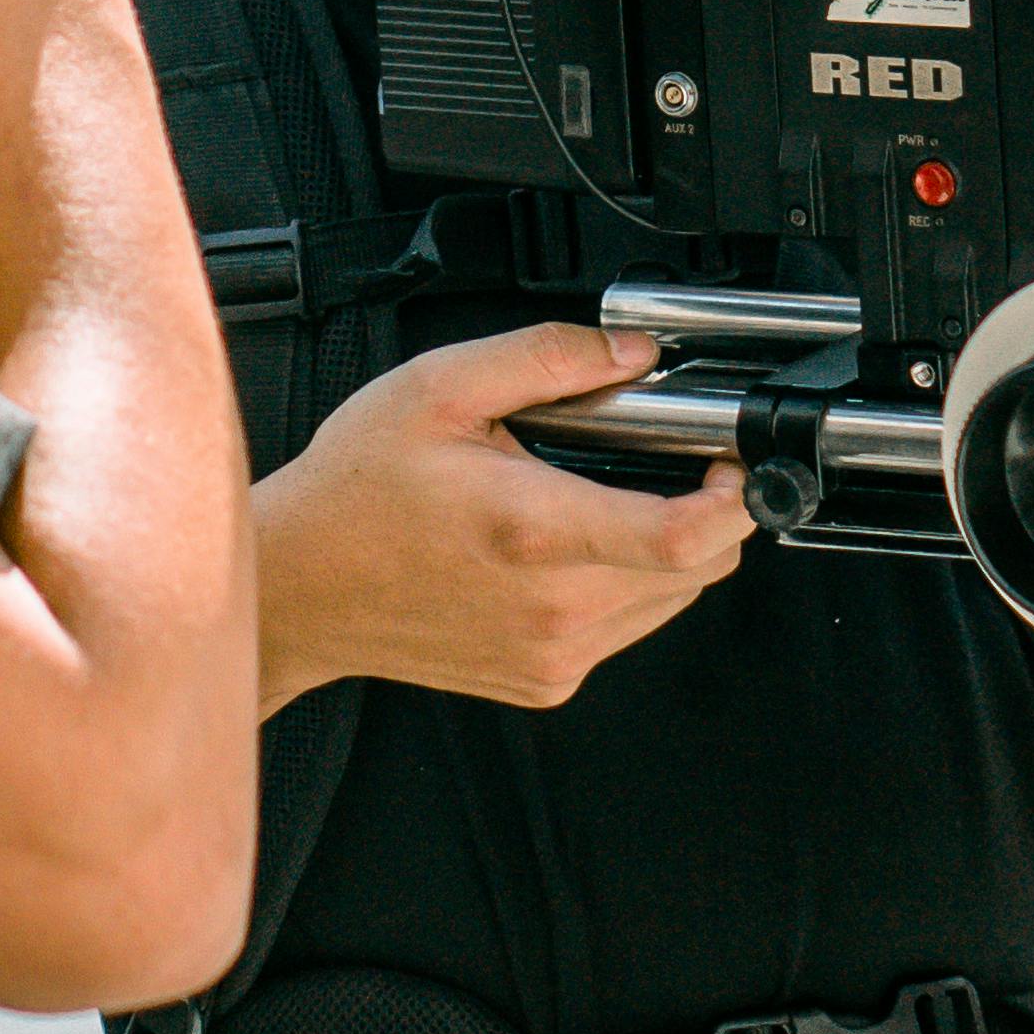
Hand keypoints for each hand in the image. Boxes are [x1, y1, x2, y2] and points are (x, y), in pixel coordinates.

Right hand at [250, 322, 759, 713]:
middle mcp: (552, 606)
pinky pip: (628, 628)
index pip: (683, 537)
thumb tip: (630, 353)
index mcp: (531, 529)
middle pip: (699, 568)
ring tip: (591, 503)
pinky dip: (622, 586)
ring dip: (663, 549)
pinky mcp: (547, 680)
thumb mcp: (437, 386)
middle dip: (703, 512)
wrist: (298, 589)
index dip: (735, 498)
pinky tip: (563, 551)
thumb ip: (548, 356)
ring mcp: (553, 653)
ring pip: (672, 601)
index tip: (733, 464)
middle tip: (655, 463)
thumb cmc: (353, 493)